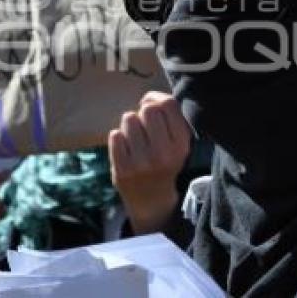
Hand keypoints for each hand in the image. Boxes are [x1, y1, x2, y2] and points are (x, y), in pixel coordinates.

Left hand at [108, 91, 190, 233]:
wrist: (152, 200)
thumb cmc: (164, 161)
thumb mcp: (178, 142)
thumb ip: (170, 117)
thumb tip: (149, 97)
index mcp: (181, 145)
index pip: (168, 104)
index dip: (156, 98)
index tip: (152, 105)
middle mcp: (163, 154)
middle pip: (148, 109)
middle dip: (143, 112)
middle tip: (144, 125)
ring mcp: (141, 163)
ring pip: (129, 119)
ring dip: (130, 124)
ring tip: (135, 139)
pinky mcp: (122, 169)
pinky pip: (115, 135)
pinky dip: (119, 138)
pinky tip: (126, 150)